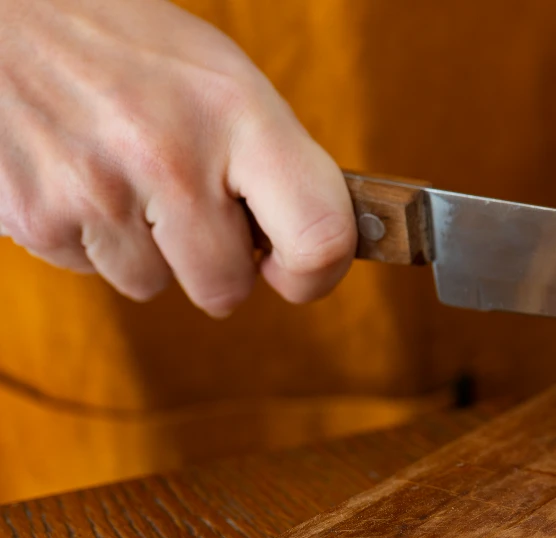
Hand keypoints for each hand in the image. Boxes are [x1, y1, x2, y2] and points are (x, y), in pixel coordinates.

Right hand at [0, 0, 355, 316]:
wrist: (2, 11)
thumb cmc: (126, 45)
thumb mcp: (220, 76)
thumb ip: (271, 159)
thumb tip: (312, 246)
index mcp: (238, 112)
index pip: (319, 235)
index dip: (315, 274)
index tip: (293, 269)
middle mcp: (172, 156)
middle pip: (226, 288)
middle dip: (215, 264)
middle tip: (191, 208)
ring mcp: (98, 191)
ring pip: (152, 285)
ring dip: (145, 248)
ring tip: (122, 171)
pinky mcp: (37, 217)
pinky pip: (90, 270)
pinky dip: (89, 236)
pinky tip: (78, 173)